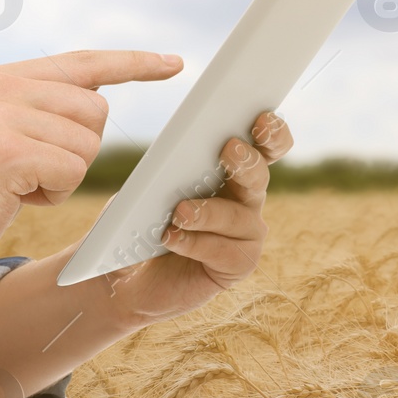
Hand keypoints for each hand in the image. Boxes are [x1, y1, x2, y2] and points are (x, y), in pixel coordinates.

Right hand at [0, 50, 183, 294]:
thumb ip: (39, 115)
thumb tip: (97, 105)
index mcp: (0, 79)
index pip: (83, 62)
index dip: (133, 64)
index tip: (175, 64)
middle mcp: (0, 86)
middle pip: (96, 109)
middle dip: (81, 152)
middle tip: (33, 175)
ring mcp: (1, 115)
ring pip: (88, 143)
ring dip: (64, 177)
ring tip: (17, 188)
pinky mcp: (7, 151)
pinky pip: (73, 170)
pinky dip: (54, 194)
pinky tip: (15, 199)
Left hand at [104, 111, 293, 323]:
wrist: (126, 279)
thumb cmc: (137, 226)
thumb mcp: (140, 190)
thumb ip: (156, 170)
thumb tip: (152, 144)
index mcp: (230, 171)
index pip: (264, 145)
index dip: (270, 132)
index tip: (261, 117)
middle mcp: (246, 199)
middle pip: (260, 174)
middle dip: (248, 160)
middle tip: (228, 148)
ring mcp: (245, 235)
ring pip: (240, 216)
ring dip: (210, 211)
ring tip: (180, 211)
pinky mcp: (236, 266)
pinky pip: (225, 251)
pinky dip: (196, 243)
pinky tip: (171, 239)